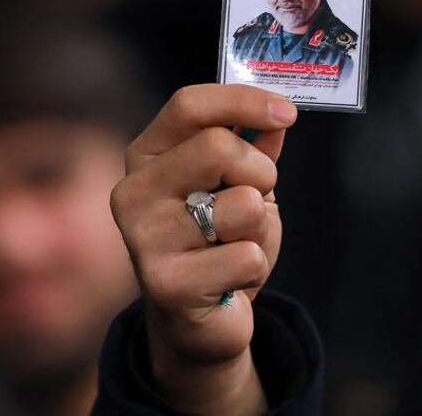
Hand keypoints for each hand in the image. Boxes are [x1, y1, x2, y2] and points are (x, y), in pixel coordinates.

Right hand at [110, 84, 297, 414]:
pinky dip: (254, 267)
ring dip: (258, 226)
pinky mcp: (164, 284)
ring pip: (241, 204)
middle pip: (218, 147)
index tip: (287, 113)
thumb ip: (253, 147)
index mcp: (146, 156)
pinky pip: (246, 256)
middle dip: (260, 170)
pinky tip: (230, 279)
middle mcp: (134, 191)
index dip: (243, 101)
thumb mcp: (237, 184)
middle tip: (259, 194)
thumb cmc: (217, 241)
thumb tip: (277, 116)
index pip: (188, 105)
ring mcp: (144, 238)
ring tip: (235, 243)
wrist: (195, 320)